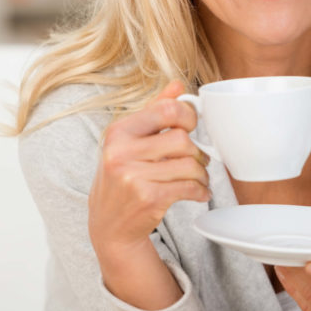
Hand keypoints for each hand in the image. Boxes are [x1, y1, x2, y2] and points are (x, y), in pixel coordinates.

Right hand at [88, 81, 209, 259]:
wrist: (108, 225)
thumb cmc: (122, 176)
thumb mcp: (130, 140)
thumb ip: (154, 110)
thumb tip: (178, 85)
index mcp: (119, 131)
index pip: (165, 110)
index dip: (187, 115)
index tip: (191, 125)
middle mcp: (122, 152)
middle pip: (181, 139)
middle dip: (196, 150)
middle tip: (199, 158)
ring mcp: (134, 177)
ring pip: (188, 164)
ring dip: (201, 173)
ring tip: (199, 177)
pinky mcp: (148, 199)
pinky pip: (188, 187)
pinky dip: (200, 190)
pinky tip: (199, 192)